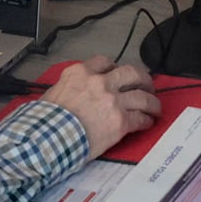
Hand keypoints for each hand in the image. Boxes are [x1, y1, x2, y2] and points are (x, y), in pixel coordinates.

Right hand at [42, 54, 160, 157]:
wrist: (48, 140)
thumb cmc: (45, 121)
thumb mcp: (54, 93)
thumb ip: (70, 87)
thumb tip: (74, 93)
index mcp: (80, 73)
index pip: (104, 62)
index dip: (115, 68)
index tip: (119, 74)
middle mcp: (100, 82)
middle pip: (131, 73)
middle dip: (142, 79)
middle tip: (146, 85)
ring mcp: (113, 101)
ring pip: (143, 96)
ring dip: (152, 101)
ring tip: (155, 107)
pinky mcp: (121, 121)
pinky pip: (140, 118)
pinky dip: (147, 120)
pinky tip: (148, 122)